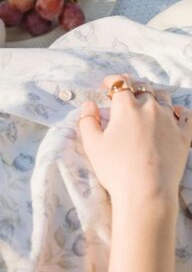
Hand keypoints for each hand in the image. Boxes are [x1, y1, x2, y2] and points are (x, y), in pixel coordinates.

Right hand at [78, 74, 191, 204]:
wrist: (147, 190)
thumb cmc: (116, 169)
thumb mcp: (92, 145)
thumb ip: (87, 121)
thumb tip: (89, 105)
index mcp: (126, 108)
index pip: (121, 84)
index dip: (112, 81)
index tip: (107, 84)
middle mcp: (151, 108)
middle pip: (143, 88)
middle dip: (132, 87)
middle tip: (124, 95)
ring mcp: (170, 121)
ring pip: (163, 98)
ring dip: (152, 97)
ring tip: (145, 104)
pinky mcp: (184, 135)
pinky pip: (185, 115)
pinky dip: (178, 111)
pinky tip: (173, 114)